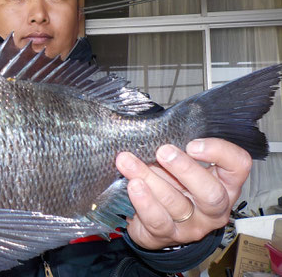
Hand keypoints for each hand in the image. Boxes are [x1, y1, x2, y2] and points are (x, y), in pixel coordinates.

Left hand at [115, 138, 251, 249]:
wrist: (154, 221)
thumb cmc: (170, 184)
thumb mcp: (179, 165)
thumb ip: (177, 150)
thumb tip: (155, 131)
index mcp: (224, 184)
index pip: (238, 165)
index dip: (220, 152)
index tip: (192, 144)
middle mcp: (214, 209)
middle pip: (211, 193)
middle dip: (185, 169)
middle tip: (163, 151)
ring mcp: (192, 226)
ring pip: (175, 203)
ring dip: (150, 178)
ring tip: (128, 162)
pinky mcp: (168, 236)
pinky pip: (157, 220)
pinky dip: (143, 201)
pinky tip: (133, 186)